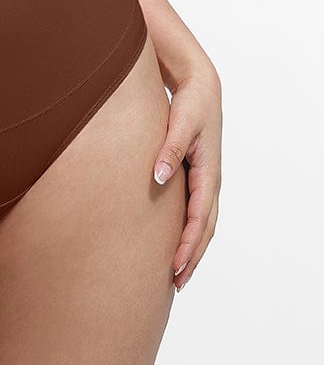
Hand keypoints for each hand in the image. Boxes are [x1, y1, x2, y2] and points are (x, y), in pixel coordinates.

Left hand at [152, 61, 221, 290]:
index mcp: (209, 172)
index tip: (174, 266)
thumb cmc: (190, 103)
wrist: (199, 85)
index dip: (189, 245)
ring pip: (202, 222)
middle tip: (175, 282)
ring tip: (176, 272)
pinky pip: (195, 210)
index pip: (200, 218)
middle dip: (192, 256)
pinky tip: (174, 240)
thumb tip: (159, 177)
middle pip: (205, 228)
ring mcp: (204, 178)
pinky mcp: (195, 174)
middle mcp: (210, 180)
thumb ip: (169, 150)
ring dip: (191, 248)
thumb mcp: (180, 123)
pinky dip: (188, 230)